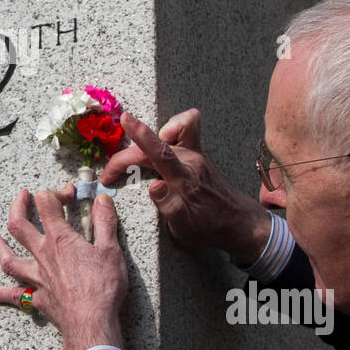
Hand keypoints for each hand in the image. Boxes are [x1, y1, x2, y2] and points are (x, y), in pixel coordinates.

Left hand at [0, 185, 126, 349]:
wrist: (92, 322)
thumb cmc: (102, 288)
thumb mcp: (110, 249)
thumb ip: (105, 222)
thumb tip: (102, 199)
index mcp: (60, 239)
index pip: (47, 204)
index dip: (57, 192)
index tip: (68, 193)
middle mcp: (43, 255)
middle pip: (19, 226)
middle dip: (18, 206)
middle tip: (21, 196)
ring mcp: (36, 277)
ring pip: (9, 259)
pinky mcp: (36, 298)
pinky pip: (12, 295)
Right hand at [101, 109, 269, 266]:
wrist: (239, 221)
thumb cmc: (210, 227)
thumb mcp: (186, 229)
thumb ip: (169, 207)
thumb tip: (153, 186)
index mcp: (186, 180)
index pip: (161, 152)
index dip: (142, 135)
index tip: (126, 120)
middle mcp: (192, 161)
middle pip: (155, 145)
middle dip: (126, 156)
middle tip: (110, 174)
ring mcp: (197, 153)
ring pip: (171, 131)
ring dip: (149, 137)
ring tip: (137, 157)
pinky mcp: (198, 151)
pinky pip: (187, 128)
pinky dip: (173, 128)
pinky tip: (163, 142)